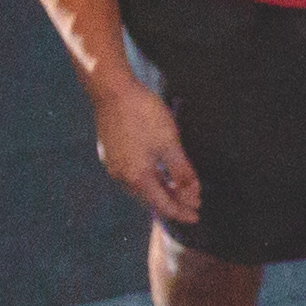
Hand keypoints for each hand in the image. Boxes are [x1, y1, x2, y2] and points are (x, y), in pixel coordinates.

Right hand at [90, 71, 202, 224]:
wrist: (111, 90)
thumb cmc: (143, 115)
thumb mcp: (169, 143)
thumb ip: (181, 171)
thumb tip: (192, 194)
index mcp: (137, 178)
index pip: (163, 205)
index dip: (181, 212)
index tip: (196, 216)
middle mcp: (122, 177)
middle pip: (150, 198)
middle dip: (172, 202)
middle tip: (191, 201)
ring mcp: (112, 165)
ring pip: (140, 187)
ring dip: (159, 190)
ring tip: (177, 188)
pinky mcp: (109, 154)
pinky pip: (131, 175)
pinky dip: (147, 178)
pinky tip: (157, 171)